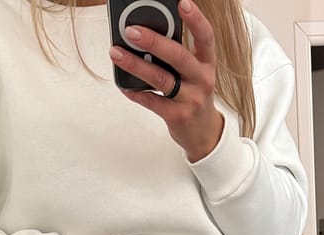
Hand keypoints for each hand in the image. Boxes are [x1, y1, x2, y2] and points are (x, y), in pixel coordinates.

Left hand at [109, 0, 224, 162]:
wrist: (203, 132)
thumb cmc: (193, 95)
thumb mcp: (194, 73)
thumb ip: (177, 56)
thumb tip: (146, 36)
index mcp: (206, 63)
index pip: (205, 37)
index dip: (195, 19)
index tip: (183, 3)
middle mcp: (202, 80)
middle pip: (178, 56)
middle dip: (153, 41)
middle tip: (131, 31)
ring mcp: (191, 99)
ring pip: (161, 79)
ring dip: (136, 64)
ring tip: (116, 53)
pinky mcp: (178, 117)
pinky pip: (152, 102)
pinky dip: (135, 92)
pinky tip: (124, 85)